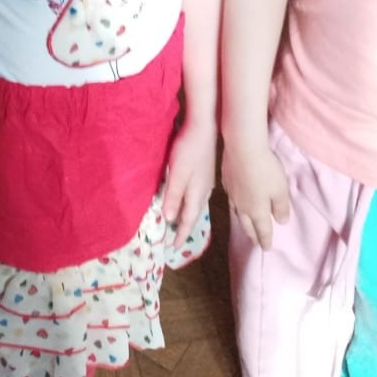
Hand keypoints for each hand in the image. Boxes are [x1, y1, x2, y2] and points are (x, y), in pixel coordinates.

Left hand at [163, 118, 215, 246]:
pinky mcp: (206, 173)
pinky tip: (190, 200)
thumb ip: (173, 195)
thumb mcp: (177, 173)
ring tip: (182, 224)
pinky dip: (192, 204)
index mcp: (196, 193)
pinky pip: (199, 196)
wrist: (205, 128)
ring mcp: (206, 182)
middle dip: (185, 228)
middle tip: (176, 239)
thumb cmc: (188, 150)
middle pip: (194, 214)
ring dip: (189, 216)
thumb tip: (169, 218)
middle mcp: (204, 191)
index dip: (180, 233)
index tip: (173, 247)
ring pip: (197, 205)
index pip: (187, 219)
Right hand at [221, 134, 290, 250]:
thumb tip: (281, 222)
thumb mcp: (280, 190)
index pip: (262, 230)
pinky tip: (236, 201)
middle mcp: (242, 206)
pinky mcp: (226, 181)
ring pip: (237, 213)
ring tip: (245, 225)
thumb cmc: (266, 171)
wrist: (242, 148)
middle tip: (256, 241)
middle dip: (253, 234)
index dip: (265, 240)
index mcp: (257, 211)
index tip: (267, 248)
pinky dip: (235, 205)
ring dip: (243, 222)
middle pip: (247, 225)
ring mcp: (232, 194)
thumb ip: (281, 207)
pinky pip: (231, 199)